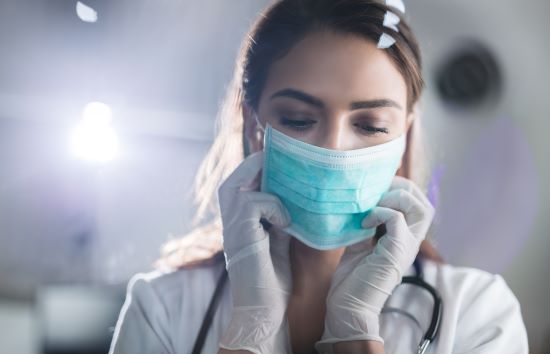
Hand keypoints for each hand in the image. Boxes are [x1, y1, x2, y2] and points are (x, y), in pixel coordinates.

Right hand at [217, 151, 292, 353]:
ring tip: (287, 198)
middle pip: (239, 174)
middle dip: (261, 164)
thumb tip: (295, 194)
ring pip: (244, 182)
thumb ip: (280, 216)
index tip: (285, 159)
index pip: (244, 178)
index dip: (262, 165)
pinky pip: (256, 202)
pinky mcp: (239, 232)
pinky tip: (285, 224)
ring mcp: (231, 223)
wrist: (263, 310)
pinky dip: (276, 208)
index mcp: (237, 218)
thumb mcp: (279, 239)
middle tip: (285, 163)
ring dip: (270, 185)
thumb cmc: (272, 279)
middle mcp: (229, 217)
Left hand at [315, 176, 434, 352]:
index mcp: (403, 239)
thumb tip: (360, 205)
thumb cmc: (352, 280)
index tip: (376, 189)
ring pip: (421, 209)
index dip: (401, 190)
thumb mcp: (359, 244)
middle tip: (378, 192)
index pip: (418, 206)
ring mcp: (405, 247)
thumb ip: (366, 226)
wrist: (348, 307)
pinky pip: (397, 219)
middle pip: (425, 204)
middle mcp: (410, 242)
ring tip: (375, 204)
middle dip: (403, 189)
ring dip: (397, 198)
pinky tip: (365, 222)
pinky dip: (381, 213)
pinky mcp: (395, 252)